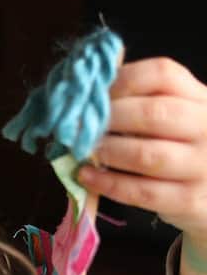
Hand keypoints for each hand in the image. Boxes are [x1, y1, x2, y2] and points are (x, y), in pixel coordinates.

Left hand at [78, 57, 206, 244]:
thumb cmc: (183, 148)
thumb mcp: (176, 115)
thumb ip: (142, 100)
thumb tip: (91, 88)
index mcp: (201, 98)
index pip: (163, 74)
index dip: (122, 81)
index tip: (94, 94)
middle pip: (154, 114)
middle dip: (110, 119)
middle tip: (81, 126)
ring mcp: (202, 166)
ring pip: (147, 155)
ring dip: (108, 152)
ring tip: (84, 150)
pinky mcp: (189, 200)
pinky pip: (142, 192)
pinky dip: (108, 183)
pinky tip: (87, 176)